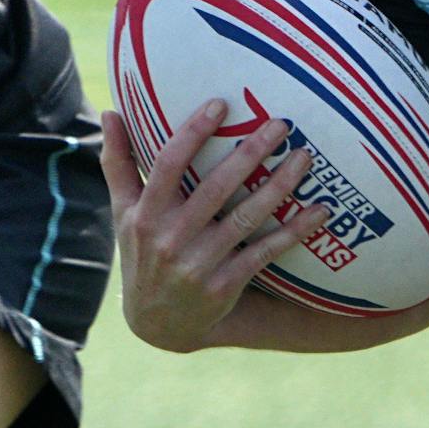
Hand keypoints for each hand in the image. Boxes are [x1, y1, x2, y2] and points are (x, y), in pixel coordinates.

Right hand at [101, 101, 331, 352]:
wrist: (157, 324)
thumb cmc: (143, 252)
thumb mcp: (123, 213)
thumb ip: (118, 163)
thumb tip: (109, 112)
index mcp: (145, 215)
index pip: (168, 165)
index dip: (193, 132)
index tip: (221, 103)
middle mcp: (170, 238)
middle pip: (215, 188)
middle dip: (250, 153)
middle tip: (280, 123)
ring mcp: (199, 264)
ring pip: (245, 217)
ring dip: (279, 186)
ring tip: (305, 157)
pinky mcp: (226, 284)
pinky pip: (265, 252)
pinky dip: (293, 231)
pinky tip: (319, 211)